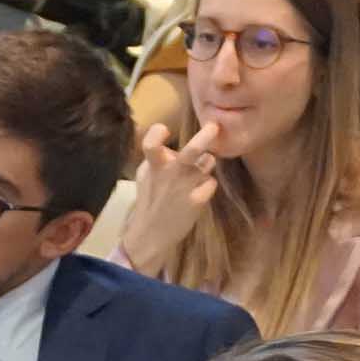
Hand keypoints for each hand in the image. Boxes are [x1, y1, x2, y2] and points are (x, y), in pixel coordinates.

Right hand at [121, 121, 221, 274]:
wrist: (151, 233)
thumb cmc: (150, 200)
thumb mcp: (145, 175)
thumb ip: (157, 158)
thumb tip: (174, 146)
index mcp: (153, 165)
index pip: (151, 144)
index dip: (157, 133)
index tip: (163, 129)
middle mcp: (170, 173)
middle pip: (191, 152)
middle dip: (204, 138)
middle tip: (214, 127)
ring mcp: (185, 188)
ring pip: (208, 163)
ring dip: (205, 166)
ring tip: (196, 175)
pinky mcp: (197, 201)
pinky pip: (210, 182)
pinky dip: (206, 186)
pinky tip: (197, 194)